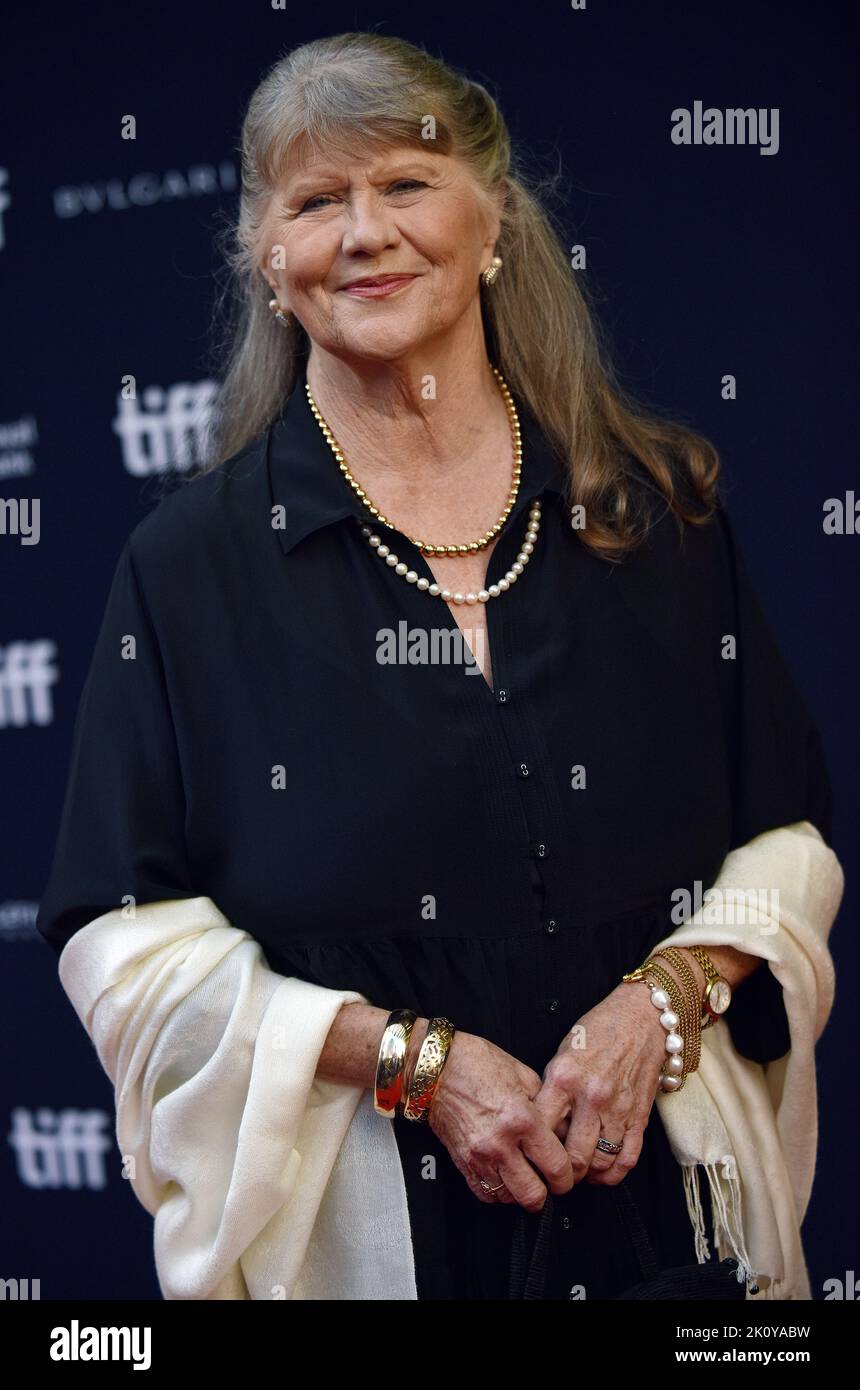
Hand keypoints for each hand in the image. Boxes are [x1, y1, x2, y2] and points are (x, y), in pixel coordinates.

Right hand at [425, 1030, 576, 1211]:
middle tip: (550, 1182)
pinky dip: (498, 1192)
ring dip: (521, 1192)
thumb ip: (548, 1107)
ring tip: (526, 1175)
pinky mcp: (463, 1163)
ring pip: (509, 1199)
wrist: (436, 1069)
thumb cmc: (477, 1064)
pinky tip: (505, 1176)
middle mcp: (500, 1143)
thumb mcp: (524, 1075)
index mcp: (521, 1119)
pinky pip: (486, 1195)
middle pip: (533, 1196)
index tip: (568, 1174)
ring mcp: (479, 1157)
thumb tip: (564, 1134)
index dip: (568, 1177)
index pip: (556, 1166)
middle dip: (548, 1193)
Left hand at [532, 982, 666, 1186]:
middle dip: (560, 1173)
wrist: (643, 1018)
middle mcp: (591, 1096)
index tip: (530, 1154)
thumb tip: (539, 1122)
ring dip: (586, 1175)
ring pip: (600, 1163)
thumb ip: (551, 1087)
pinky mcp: (640, 1117)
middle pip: (572, 1156)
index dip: (532, 1148)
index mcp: (564, 1077)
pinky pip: (628, 1158)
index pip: (541, 1128)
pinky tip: (602, 1172)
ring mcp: (618, 1109)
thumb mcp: (562, 1051)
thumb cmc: (600, 1030)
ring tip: (576, 1172)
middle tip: (553, 1174)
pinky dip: (613, 1174)